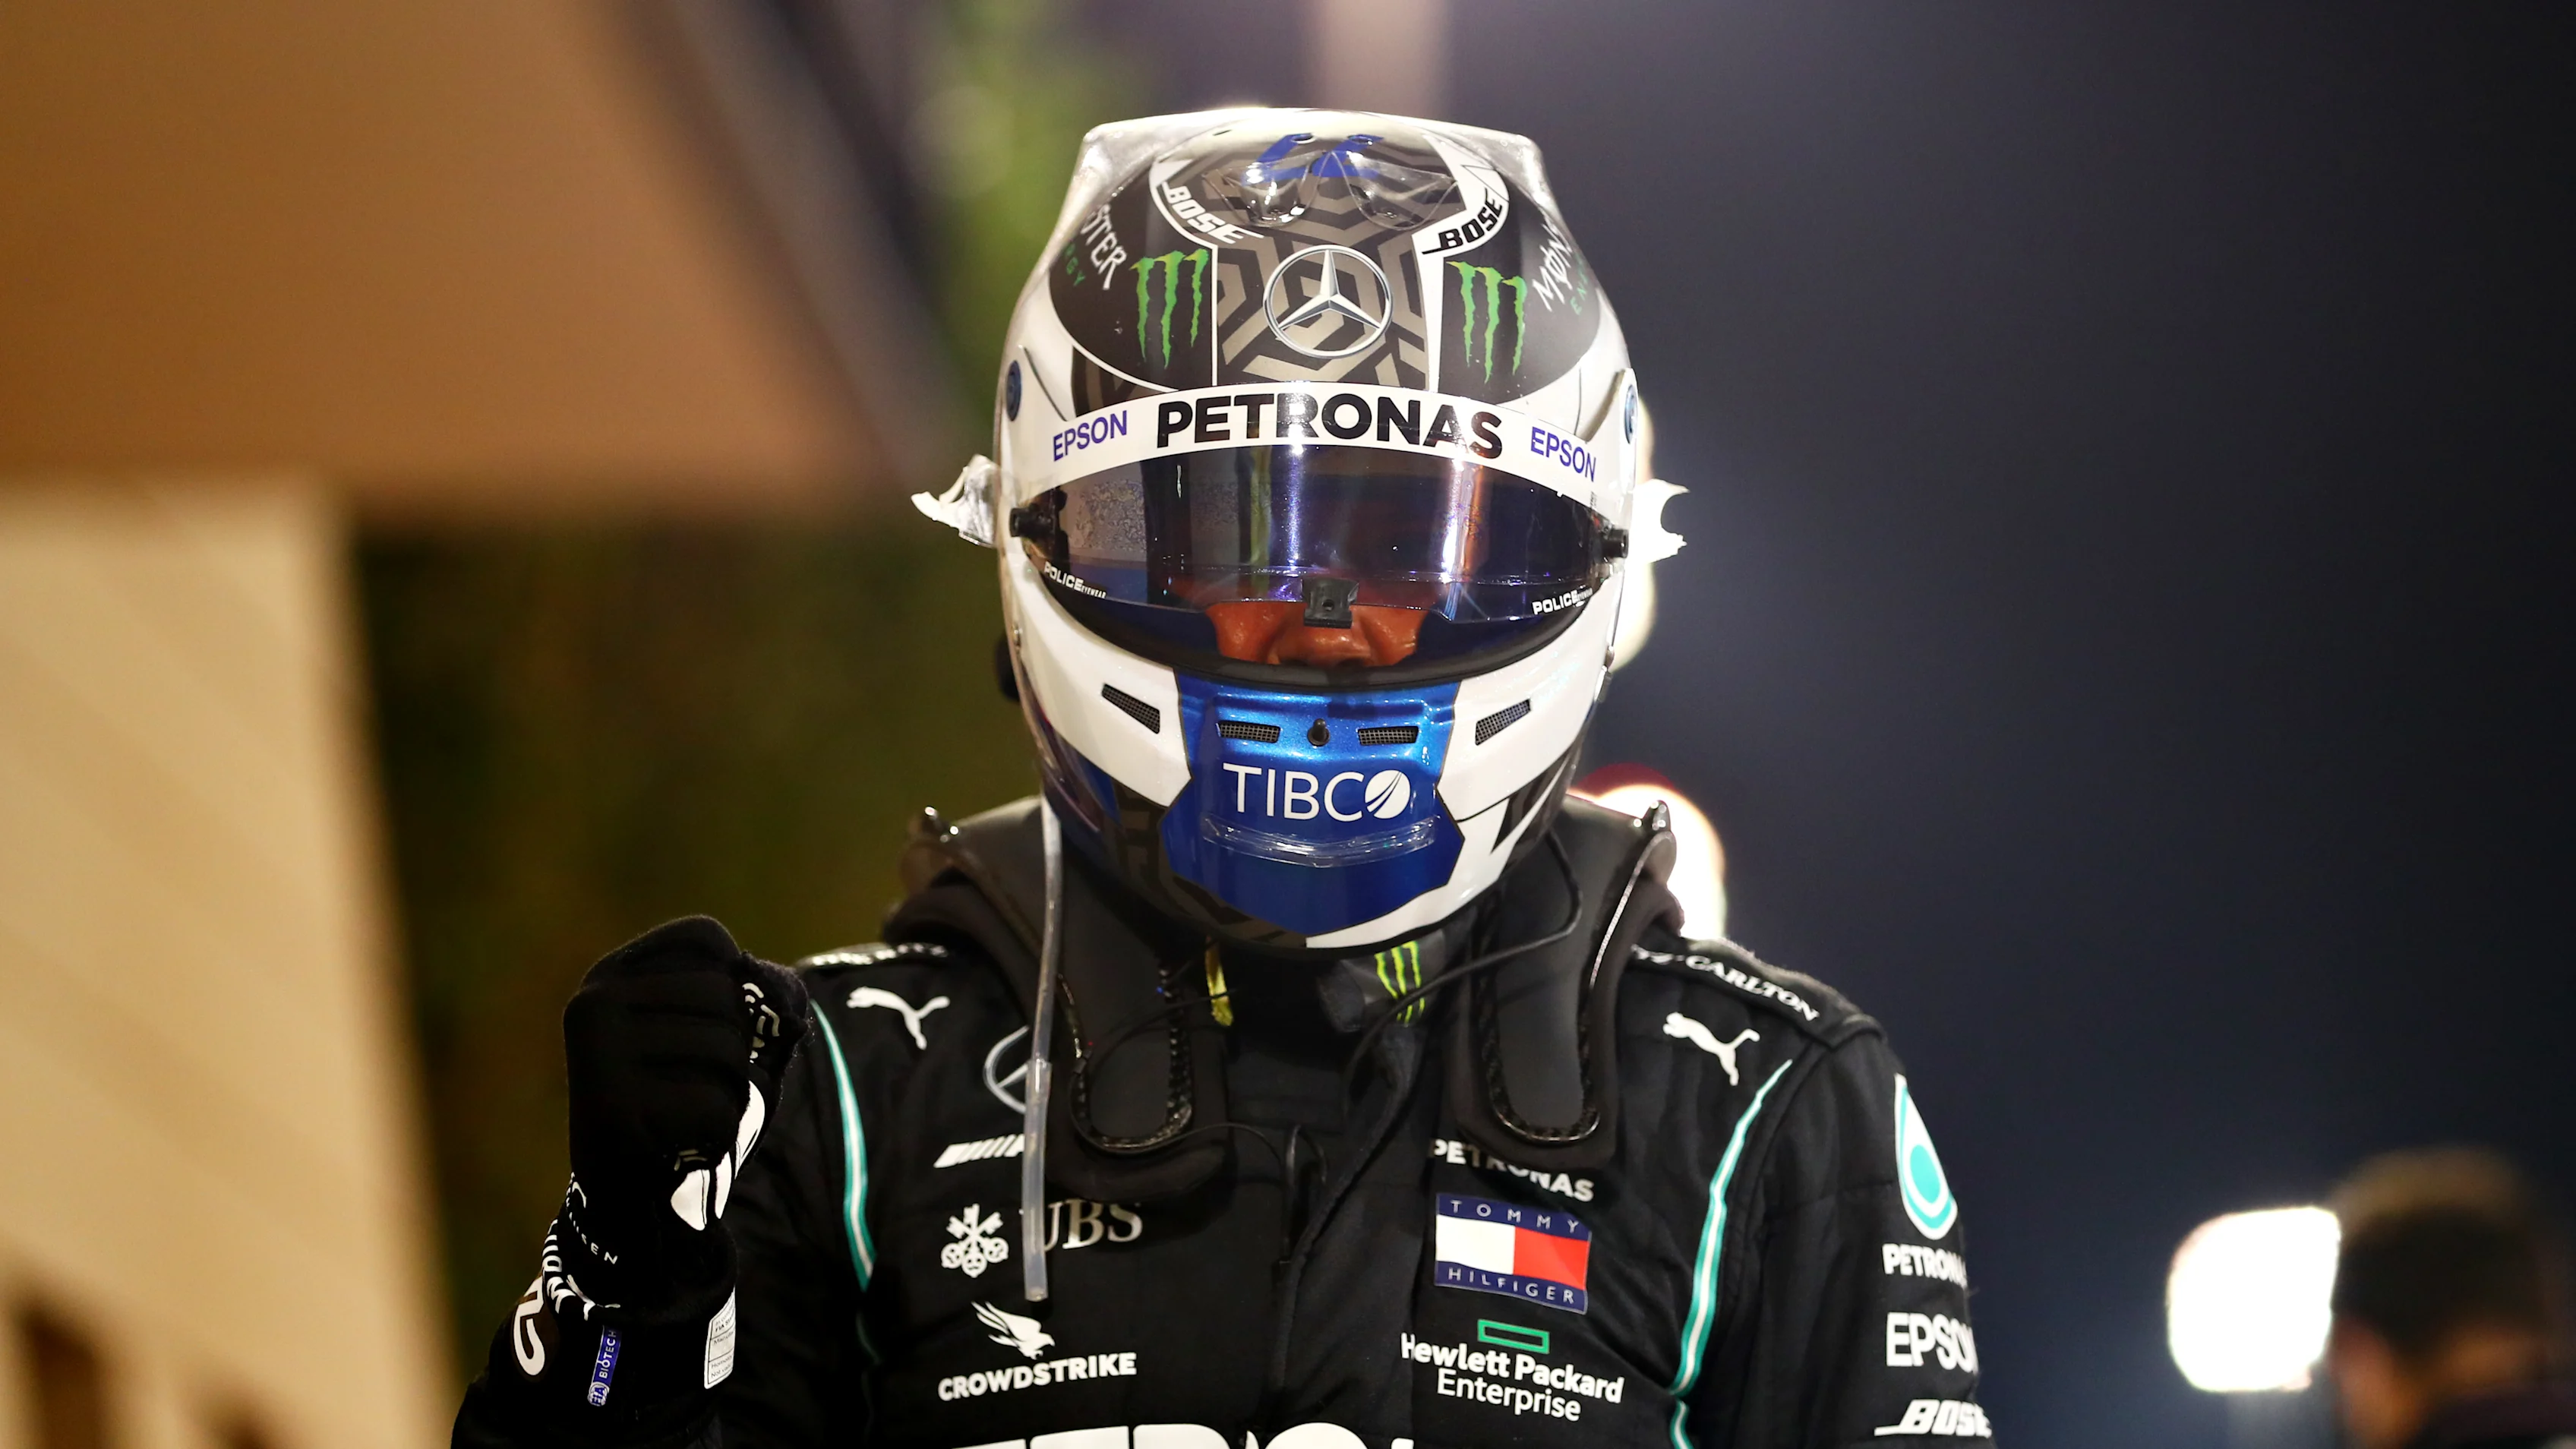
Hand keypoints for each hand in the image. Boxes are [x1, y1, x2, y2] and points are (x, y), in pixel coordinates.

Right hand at [555, 916, 806, 1312]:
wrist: (624, 1196)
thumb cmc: (681, 1102)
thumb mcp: (714, 1037)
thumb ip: (762, 1001)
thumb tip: (789, 1005)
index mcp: (611, 976)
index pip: (705, 936)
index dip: (738, 977)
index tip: (720, 1020)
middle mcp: (594, 1005)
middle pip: (725, 997)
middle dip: (738, 1050)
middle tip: (695, 1086)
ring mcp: (597, 1057)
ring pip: (727, 1053)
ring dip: (733, 1095)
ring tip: (689, 1115)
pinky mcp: (614, 1113)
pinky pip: (716, 1108)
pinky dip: (720, 1133)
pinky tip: (684, 1144)